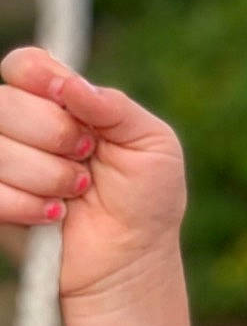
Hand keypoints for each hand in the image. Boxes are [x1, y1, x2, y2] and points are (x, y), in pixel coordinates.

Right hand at [0, 45, 186, 304]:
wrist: (132, 259)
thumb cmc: (147, 199)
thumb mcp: (153, 144)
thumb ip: (116, 107)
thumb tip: (70, 84)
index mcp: (61, 101)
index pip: (23, 65)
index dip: (37, 75)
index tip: (65, 96)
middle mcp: (24, 127)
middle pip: (5, 102)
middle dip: (54, 134)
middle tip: (86, 158)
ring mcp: (5, 163)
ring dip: (47, 175)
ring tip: (77, 192)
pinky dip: (28, 205)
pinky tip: (54, 215)